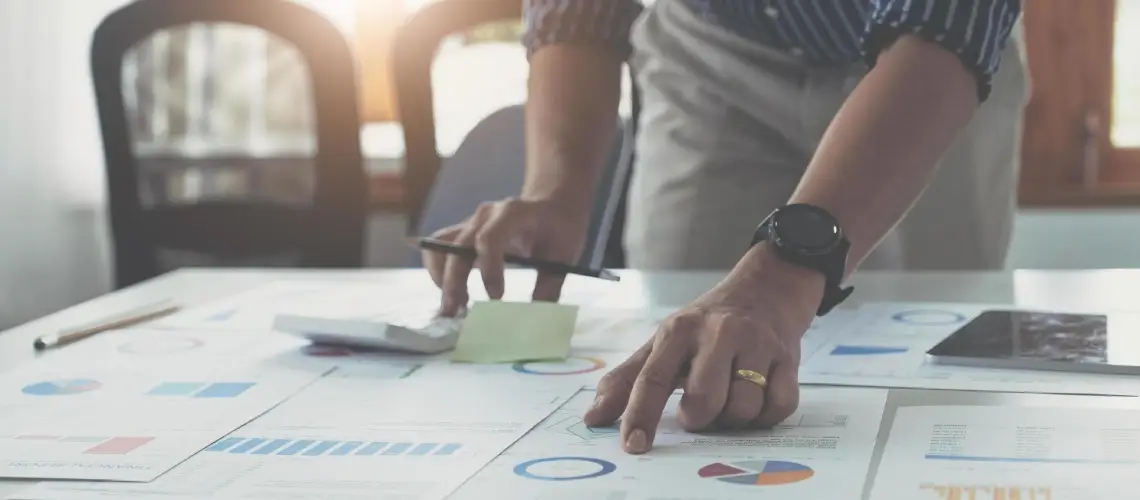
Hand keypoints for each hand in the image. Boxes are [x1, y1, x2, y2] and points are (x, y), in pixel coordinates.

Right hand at [424, 197, 590, 315]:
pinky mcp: (463, 232)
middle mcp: (486, 215)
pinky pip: (439, 248)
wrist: (551, 204)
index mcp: (513, 213)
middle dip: (454, 281)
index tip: (498, 298)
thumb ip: (549, 285)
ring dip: (441, 277)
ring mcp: (471, 222)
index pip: (489, 238)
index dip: (488, 269)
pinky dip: (440, 272)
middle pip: (458, 246)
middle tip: (458, 312)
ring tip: (453, 307)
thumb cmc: (560, 227)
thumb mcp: (564, 254)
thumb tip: (535, 321)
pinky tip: (452, 294)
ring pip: (440, 246)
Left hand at [582, 244, 824, 453]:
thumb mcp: (664, 342)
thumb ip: (628, 380)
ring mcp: (756, 343)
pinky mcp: (788, 357)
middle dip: (698, 418)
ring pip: (743, 408)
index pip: (652, 378)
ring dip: (733, 417)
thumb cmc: (706, 326)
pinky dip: (765, 415)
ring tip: (729, 399)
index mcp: (678, 331)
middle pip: (704, 401)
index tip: (634, 445)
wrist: (765, 289)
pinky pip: (778, 406)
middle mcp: (718, 333)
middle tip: (699, 408)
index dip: (640, 415)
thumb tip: (593, 418)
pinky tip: (757, 399)